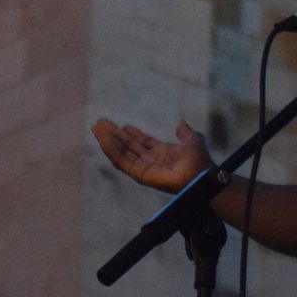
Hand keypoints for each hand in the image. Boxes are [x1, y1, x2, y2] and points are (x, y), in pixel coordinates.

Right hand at [90, 118, 213, 193]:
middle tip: (101, 123)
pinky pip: (122, 161)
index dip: (131, 133)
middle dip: (114, 135)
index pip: (142, 142)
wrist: (199, 174)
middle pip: (128, 146)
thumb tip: (181, 123)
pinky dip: (111, 150)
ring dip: (108, 141)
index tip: (121, 125)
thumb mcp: (192, 140)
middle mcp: (151, 160)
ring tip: (97, 128)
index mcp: (162, 153)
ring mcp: (144, 168)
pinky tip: (103, 140)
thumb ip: (185, 132)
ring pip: (121, 153)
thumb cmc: (199, 160)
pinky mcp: (139, 174)